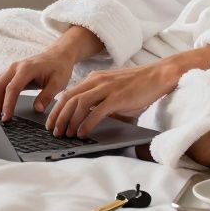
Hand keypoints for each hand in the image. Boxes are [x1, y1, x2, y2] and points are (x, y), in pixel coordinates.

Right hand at [0, 47, 77, 121]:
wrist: (57, 55)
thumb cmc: (58, 68)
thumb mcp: (58, 83)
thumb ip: (47, 96)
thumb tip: (37, 109)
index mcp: (26, 69)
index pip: (12, 88)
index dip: (7, 104)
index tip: (6, 117)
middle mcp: (14, 67)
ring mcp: (9, 70)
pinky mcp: (8, 74)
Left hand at [44, 59, 182, 138]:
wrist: (158, 76)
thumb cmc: (137, 86)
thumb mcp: (112, 91)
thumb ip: (99, 101)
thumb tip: (86, 120)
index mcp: (94, 79)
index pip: (68, 94)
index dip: (56, 109)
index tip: (51, 122)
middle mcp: (97, 81)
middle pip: (69, 98)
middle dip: (58, 116)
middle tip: (54, 131)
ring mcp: (107, 88)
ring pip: (80, 104)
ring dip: (70, 120)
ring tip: (66, 134)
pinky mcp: (118, 97)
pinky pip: (97, 111)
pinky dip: (87, 123)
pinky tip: (82, 132)